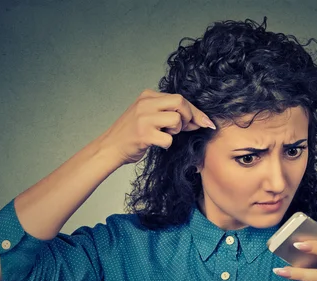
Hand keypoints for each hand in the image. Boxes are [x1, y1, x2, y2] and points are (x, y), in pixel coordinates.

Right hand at [97, 89, 215, 165]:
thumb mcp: (147, 115)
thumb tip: (197, 119)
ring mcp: (143, 118)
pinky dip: (167, 144)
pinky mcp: (143, 134)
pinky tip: (158, 143)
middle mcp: (145, 104)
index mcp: (147, 96)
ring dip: (177, 131)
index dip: (195, 111)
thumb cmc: (132, 134)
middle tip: (188, 128)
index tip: (206, 122)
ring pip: (176, 119)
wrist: (110, 148)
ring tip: (165, 134)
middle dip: (190, 117)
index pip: (179, 98)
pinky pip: (168, 138)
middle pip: (180, 102)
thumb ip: (168, 113)